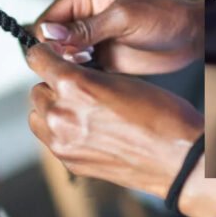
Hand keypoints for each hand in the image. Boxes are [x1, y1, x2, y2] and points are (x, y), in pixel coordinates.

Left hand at [26, 44, 202, 197]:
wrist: (178, 158)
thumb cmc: (161, 117)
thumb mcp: (120, 79)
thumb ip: (85, 76)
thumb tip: (66, 73)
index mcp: (74, 86)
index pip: (37, 59)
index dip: (45, 55)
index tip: (49, 56)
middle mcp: (62, 114)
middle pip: (37, 91)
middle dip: (53, 87)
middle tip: (76, 90)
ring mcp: (63, 142)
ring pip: (38, 117)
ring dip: (51, 111)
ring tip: (78, 111)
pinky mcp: (69, 161)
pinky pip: (50, 140)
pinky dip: (61, 133)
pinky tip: (86, 130)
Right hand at [34, 0, 201, 74]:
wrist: (192, 35)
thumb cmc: (165, 15)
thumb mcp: (124, 18)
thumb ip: (86, 28)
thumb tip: (49, 33)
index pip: (47, 19)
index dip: (47, 39)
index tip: (63, 53)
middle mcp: (82, 15)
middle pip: (50, 41)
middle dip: (59, 55)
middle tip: (84, 58)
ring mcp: (90, 38)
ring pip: (62, 58)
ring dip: (71, 67)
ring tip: (95, 63)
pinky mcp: (100, 57)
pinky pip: (79, 70)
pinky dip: (82, 76)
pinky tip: (98, 75)